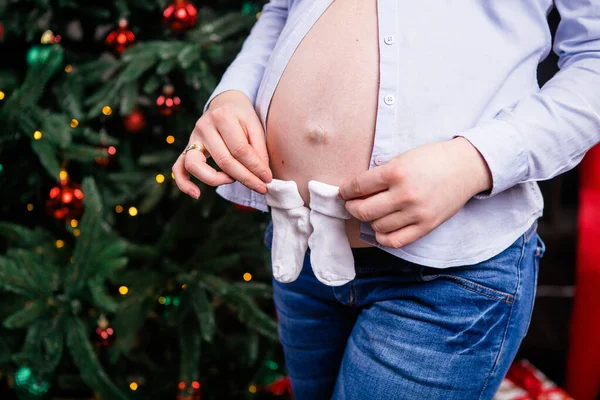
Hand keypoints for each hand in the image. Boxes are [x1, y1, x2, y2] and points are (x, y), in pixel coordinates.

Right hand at [172, 90, 272, 198]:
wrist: (224, 103)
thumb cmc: (242, 117)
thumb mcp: (255, 126)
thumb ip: (259, 149)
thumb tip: (262, 175)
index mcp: (223, 117)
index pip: (240, 149)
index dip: (255, 167)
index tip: (267, 179)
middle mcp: (204, 127)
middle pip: (223, 160)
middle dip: (245, 178)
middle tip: (261, 188)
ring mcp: (192, 137)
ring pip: (196, 165)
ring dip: (216, 180)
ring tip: (232, 181)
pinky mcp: (187, 148)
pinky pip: (178, 167)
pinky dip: (184, 183)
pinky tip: (196, 194)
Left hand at [338, 137, 491, 247]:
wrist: (466, 167)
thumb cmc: (433, 159)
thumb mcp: (403, 158)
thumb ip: (381, 173)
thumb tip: (357, 189)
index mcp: (396, 172)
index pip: (359, 186)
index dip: (346, 190)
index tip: (344, 192)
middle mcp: (405, 195)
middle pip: (363, 210)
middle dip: (352, 207)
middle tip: (352, 203)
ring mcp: (416, 213)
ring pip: (377, 226)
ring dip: (369, 220)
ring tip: (371, 212)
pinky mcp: (426, 226)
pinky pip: (396, 241)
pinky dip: (383, 237)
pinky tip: (382, 229)